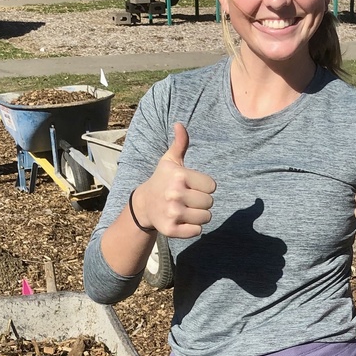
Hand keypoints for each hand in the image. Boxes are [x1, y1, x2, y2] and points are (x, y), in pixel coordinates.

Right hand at [132, 122, 215, 237]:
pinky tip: (182, 221)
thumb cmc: (162, 180)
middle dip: (202, 202)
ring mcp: (172, 213)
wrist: (143, 205)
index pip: (212, 186)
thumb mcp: (169, 161)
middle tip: (188, 199)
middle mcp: (175, 194)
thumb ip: (180, 143)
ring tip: (186, 209)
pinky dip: (193, 228)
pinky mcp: (171, 229)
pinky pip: (197, 231)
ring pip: (206, 217)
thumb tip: (179, 124)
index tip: (192, 186)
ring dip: (199, 215)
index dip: (204, 187)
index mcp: (179, 176)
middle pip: (210, 202)